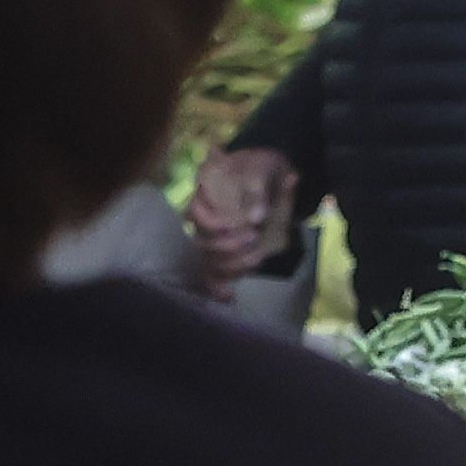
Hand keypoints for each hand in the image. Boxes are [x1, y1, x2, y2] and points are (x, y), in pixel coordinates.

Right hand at [186, 147, 302, 282]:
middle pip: (202, 241)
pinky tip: (227, 297)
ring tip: (256, 257)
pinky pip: (214, 273)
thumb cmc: (261, 168)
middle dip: (227, 246)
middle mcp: (204, 219)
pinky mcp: (226, 251)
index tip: (232, 224)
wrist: (270, 172)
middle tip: (253, 237)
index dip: (211, 223)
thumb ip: (258, 192)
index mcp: (205, 195)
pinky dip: (218, 287)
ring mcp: (214, 236)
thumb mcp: (263, 171)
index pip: (195, 213)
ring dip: (230, 264)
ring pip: (210, 259)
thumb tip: (255, 218)